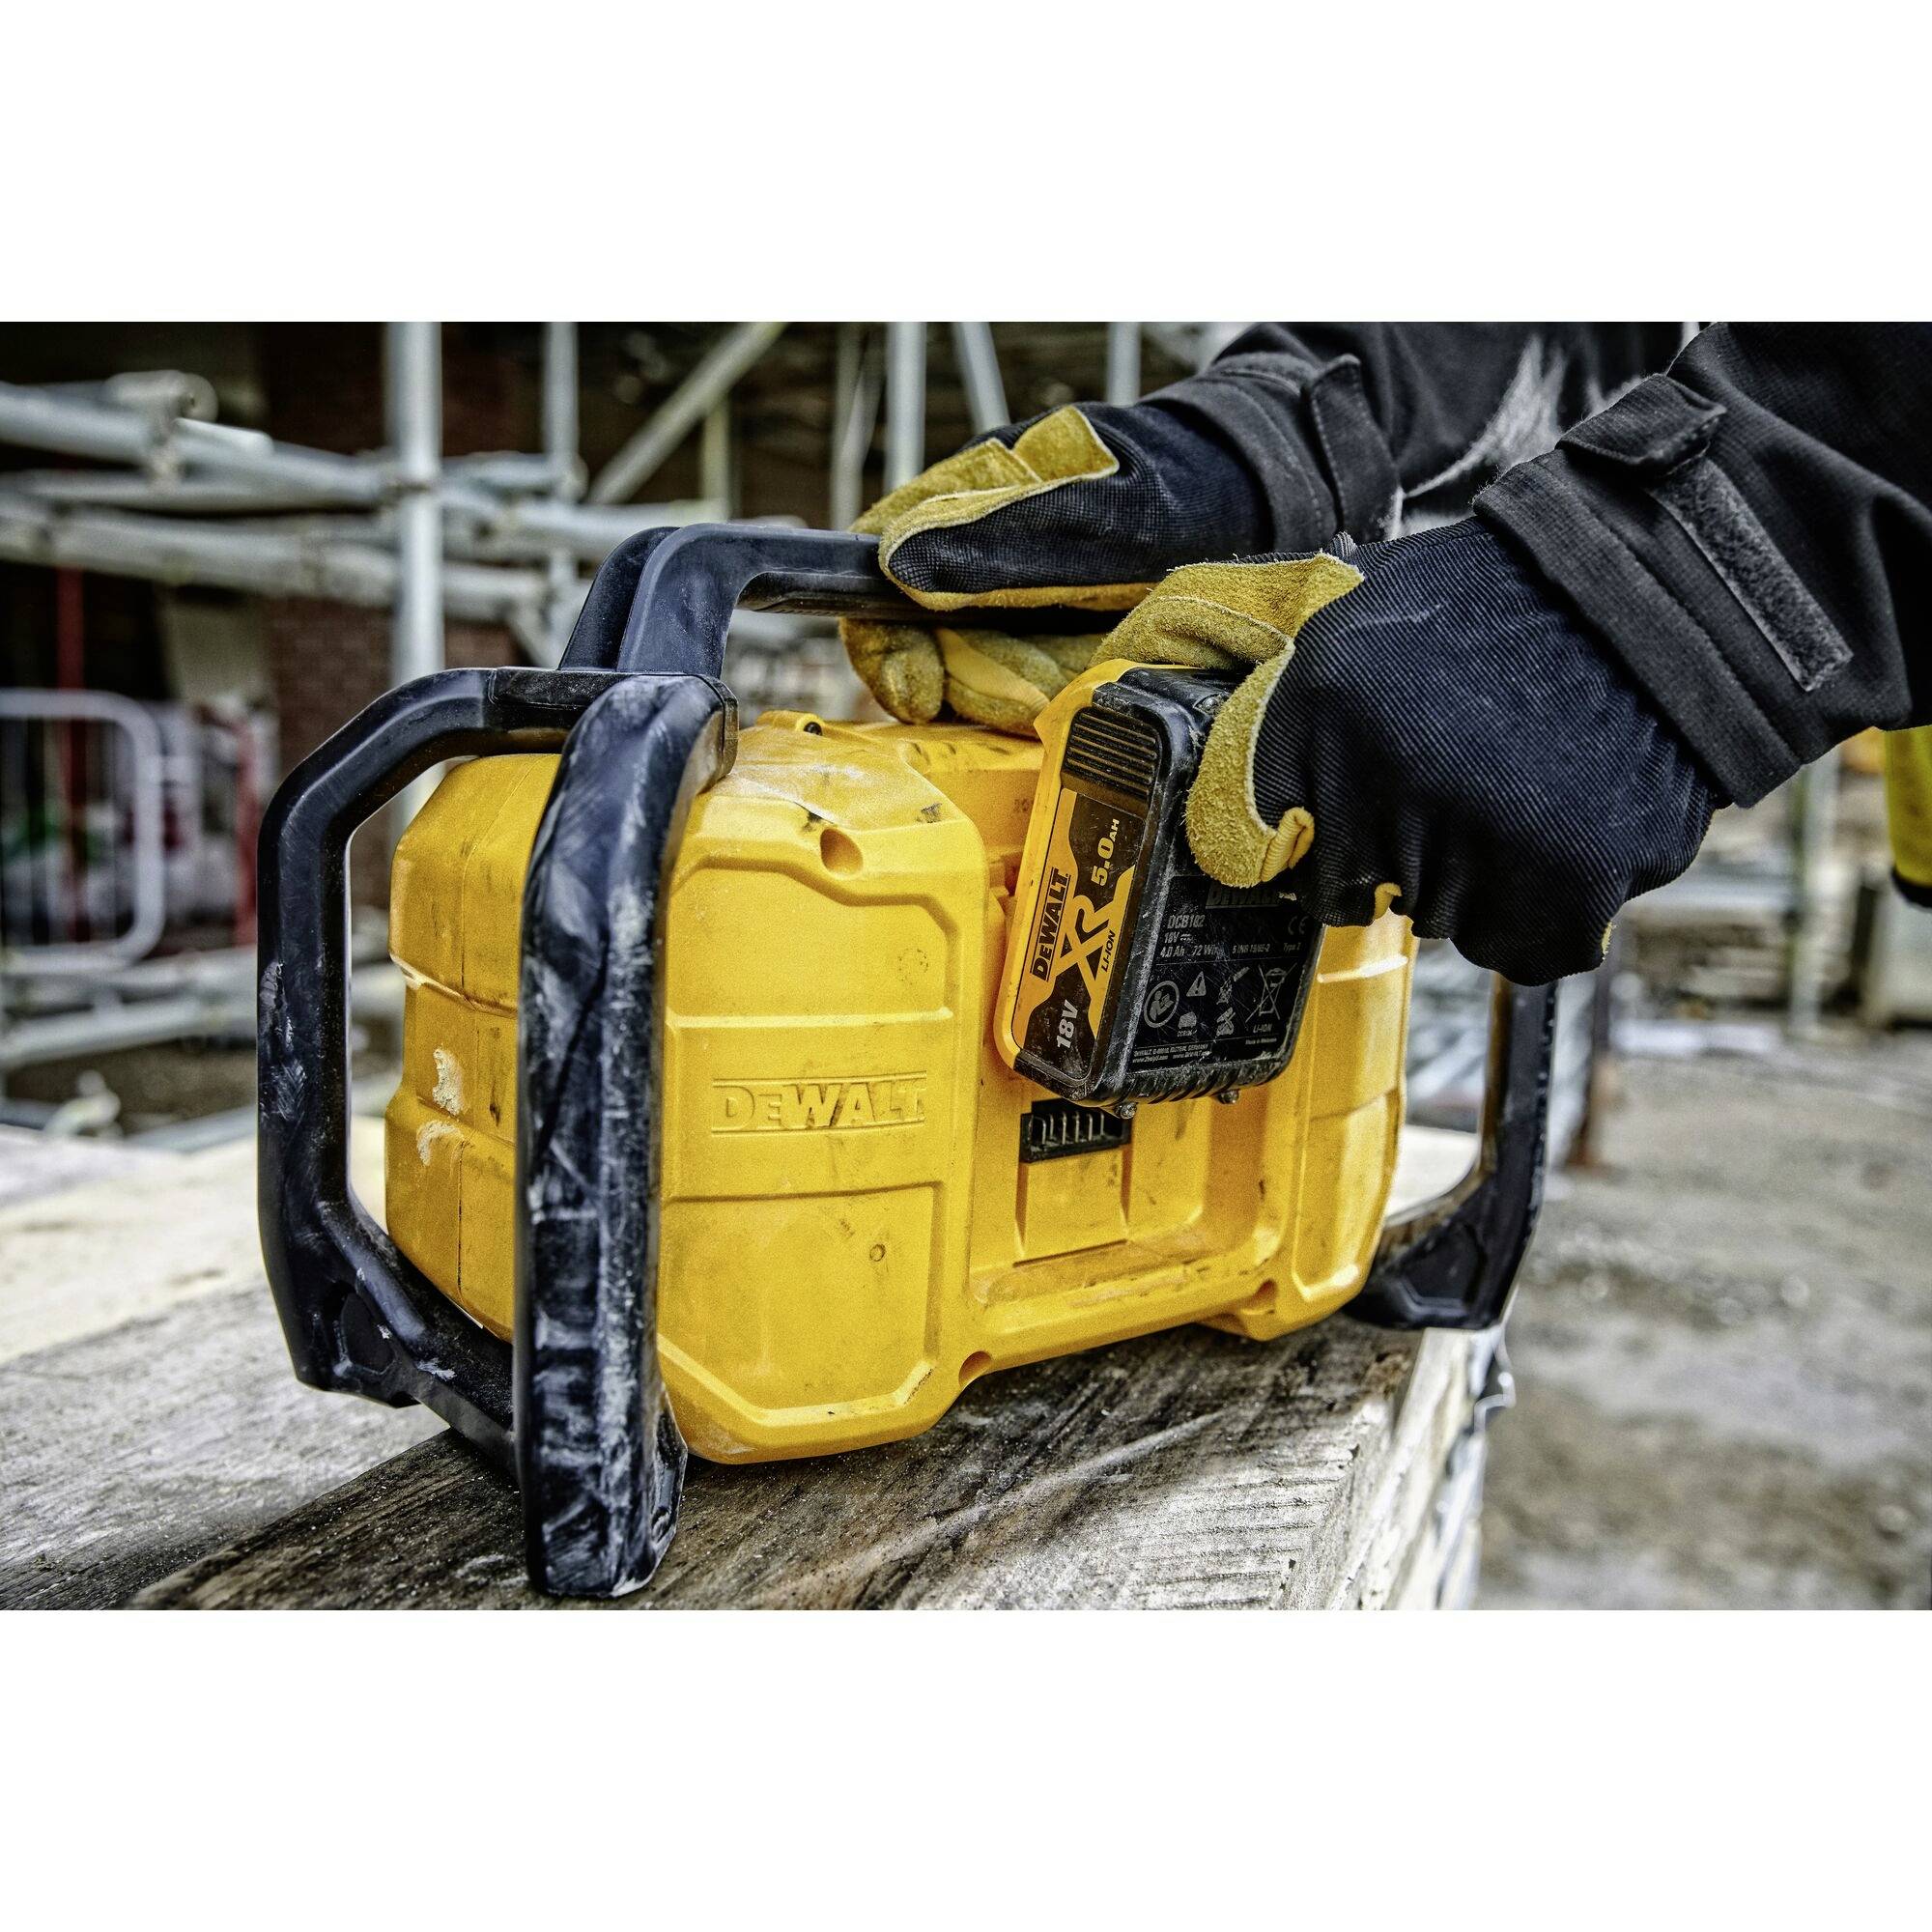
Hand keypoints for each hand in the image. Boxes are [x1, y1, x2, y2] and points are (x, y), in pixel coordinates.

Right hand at [844, 400, 1269, 730]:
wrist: (1279, 500)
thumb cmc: (1192, 481)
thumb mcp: (1099, 509)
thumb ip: (1002, 538)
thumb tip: (898, 564)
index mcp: (970, 504)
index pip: (875, 573)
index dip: (881, 644)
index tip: (919, 694)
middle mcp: (983, 564)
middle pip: (930, 649)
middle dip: (982, 683)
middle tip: (1044, 690)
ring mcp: (1022, 612)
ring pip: (982, 685)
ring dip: (1026, 701)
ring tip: (1086, 679)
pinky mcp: (1064, 654)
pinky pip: (1034, 704)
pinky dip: (1059, 713)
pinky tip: (1098, 693)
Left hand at [1112, 521, 1719, 982]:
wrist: (1662, 590)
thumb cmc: (1504, 598)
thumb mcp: (1361, 606)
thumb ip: (1285, 689)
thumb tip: (1197, 716)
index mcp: (1315, 709)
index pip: (1254, 838)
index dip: (1302, 829)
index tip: (1328, 819)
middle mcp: (1381, 781)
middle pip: (1349, 888)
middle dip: (1394, 848)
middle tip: (1459, 778)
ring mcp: (1471, 841)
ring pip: (1439, 921)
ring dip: (1474, 879)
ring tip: (1525, 788)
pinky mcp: (1562, 888)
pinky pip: (1521, 950)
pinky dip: (1543, 913)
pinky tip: (1567, 832)